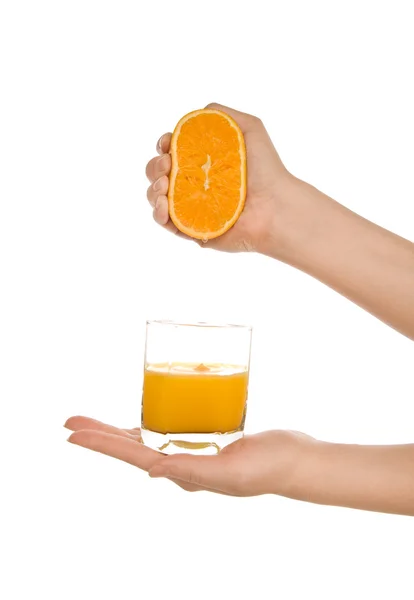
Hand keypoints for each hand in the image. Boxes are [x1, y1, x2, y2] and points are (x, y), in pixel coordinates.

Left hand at [65, 416, 315, 496]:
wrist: (296, 460)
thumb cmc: (268, 469)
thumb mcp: (231, 474)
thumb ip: (193, 473)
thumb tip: (154, 471)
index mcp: (183, 473)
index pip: (132, 456)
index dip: (101, 444)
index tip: (72, 434)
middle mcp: (182, 463)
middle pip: (130, 445)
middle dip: (99, 434)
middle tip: (70, 420)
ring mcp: (192, 450)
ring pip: (146, 436)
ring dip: (118, 428)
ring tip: (94, 419)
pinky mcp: (206, 437)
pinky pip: (171, 426)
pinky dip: (153, 418)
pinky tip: (147, 411)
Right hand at [145, 103, 294, 252]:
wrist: (275, 206)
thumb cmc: (267, 169)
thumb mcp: (250, 128)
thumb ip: (223, 115)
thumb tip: (196, 114)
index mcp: (203, 163)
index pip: (172, 152)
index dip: (164, 146)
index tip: (167, 144)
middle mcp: (195, 185)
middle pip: (159, 174)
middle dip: (155, 166)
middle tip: (168, 165)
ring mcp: (192, 208)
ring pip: (157, 198)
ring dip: (152, 189)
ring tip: (164, 186)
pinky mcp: (193, 230)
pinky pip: (166, 223)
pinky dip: (158, 213)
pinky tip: (163, 204)